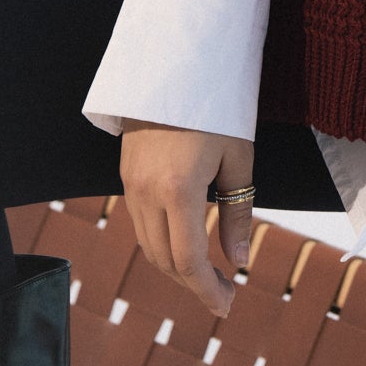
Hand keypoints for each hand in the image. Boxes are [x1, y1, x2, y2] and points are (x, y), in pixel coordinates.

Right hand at [118, 118, 254, 317]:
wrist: (177, 61)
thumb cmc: (218, 104)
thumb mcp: (238, 156)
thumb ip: (238, 212)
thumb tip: (240, 260)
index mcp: (178, 190)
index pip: (188, 260)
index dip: (208, 289)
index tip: (228, 305)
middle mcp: (146, 192)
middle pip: (163, 260)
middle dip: (193, 283)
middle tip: (224, 293)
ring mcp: (130, 184)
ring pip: (148, 245)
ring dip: (176, 266)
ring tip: (209, 272)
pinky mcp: (125, 174)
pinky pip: (140, 222)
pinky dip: (162, 241)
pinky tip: (186, 241)